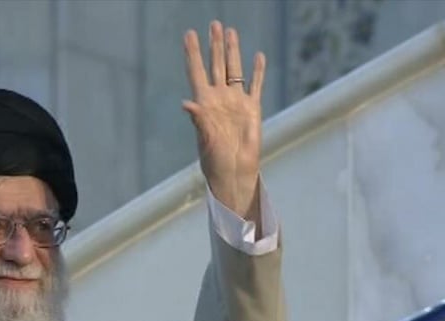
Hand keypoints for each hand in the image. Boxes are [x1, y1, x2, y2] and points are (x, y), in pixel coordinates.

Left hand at [183, 21, 265, 222]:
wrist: (234, 172)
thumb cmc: (214, 160)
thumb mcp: (204, 139)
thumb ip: (197, 120)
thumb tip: (187, 103)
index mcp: (204, 104)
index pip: (197, 72)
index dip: (193, 53)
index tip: (190, 35)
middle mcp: (219, 98)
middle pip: (216, 65)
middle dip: (214, 45)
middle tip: (214, 24)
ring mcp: (235, 102)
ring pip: (234, 70)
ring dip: (233, 51)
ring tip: (231, 31)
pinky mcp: (252, 109)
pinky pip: (255, 85)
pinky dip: (257, 71)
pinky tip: (258, 56)